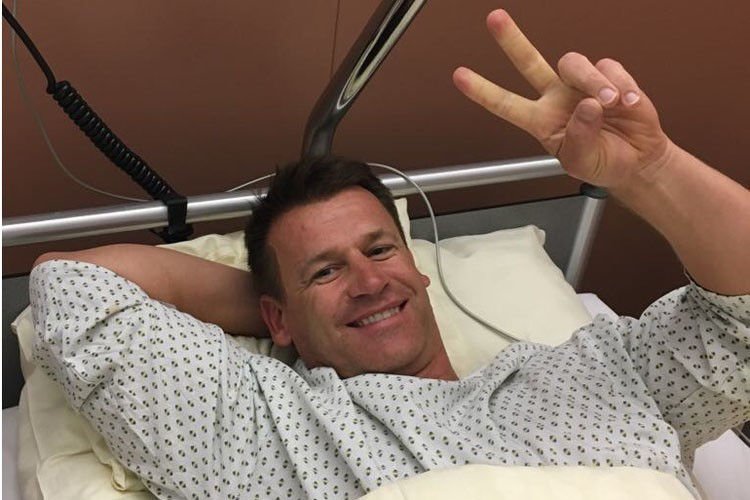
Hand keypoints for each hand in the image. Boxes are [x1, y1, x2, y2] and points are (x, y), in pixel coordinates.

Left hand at [453, 9, 672, 188]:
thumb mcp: (583, 163)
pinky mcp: (610, 76)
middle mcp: (557, 97)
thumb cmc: (603, 163)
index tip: (460, 76)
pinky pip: (609, 67)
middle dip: (511, 40)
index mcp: (541, 121)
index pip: (506, 104)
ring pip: (574, 64)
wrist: (638, 160)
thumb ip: (580, 137)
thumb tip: (586, 106)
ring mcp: (581, 85)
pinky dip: (622, 85)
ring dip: (593, 82)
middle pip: (529, 62)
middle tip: (495, 20)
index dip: (482, 91)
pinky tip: (629, 104)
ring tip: (611, 103)